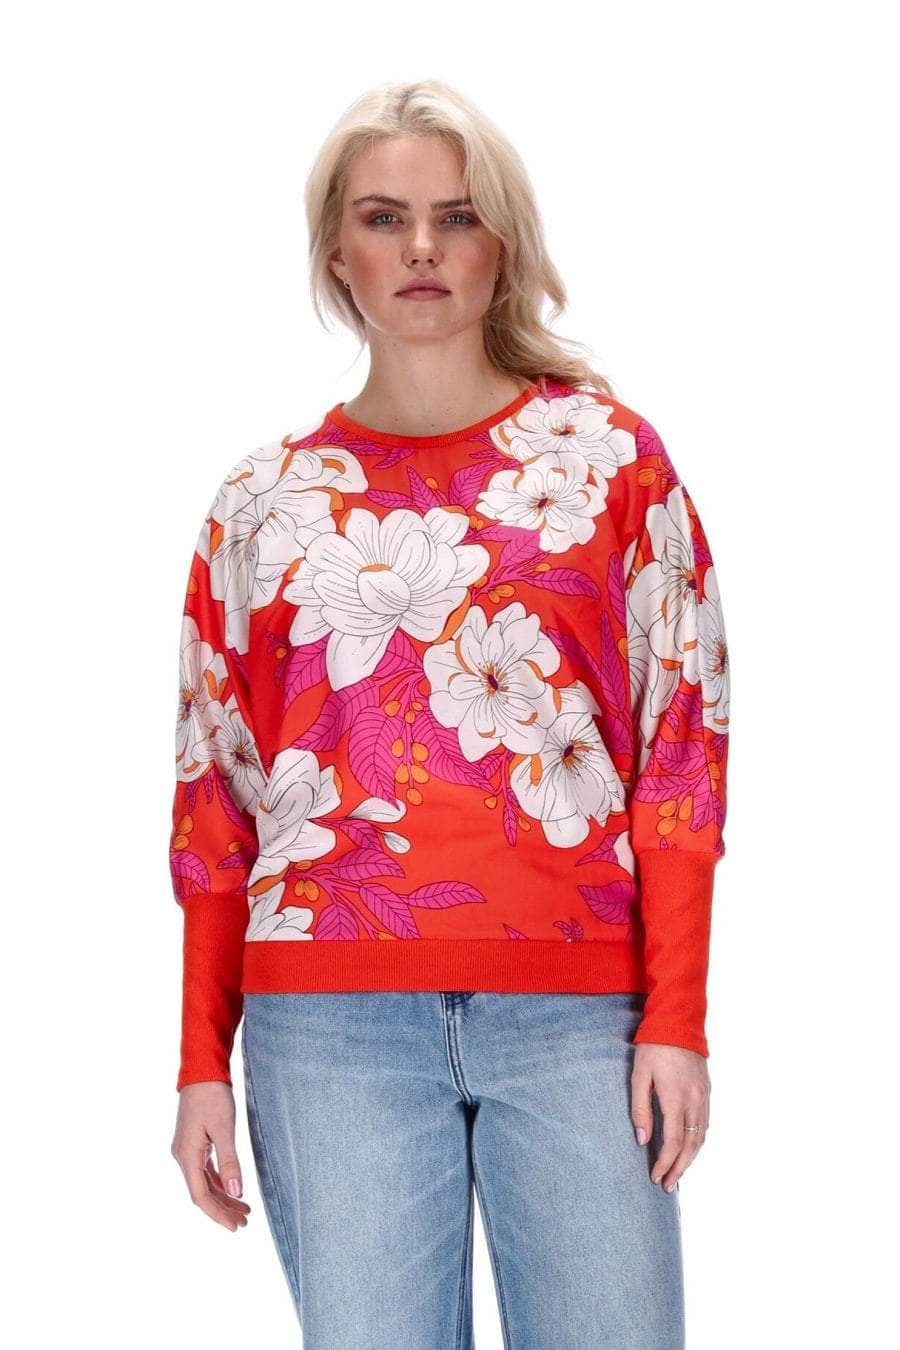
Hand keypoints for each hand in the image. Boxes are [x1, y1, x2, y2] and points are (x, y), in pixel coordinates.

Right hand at [171, 1081, 251, 1230]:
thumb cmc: (213, 1096)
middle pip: (202, 1192)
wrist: (202, 1071)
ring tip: (244, 1210)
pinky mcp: (194, 1143)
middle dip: (223, 1209)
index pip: (200, 1196)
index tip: (235, 1226)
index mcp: (187, 1156)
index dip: (218, 1214)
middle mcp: (183, 1156)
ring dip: (223, 1196)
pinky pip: (205, 1170)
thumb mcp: (224, 1128)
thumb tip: (237, 1192)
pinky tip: (233, 1188)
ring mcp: (187, 1150)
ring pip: (204, 1182)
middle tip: (245, 1222)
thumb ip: (230, 1161)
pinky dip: (219, 1181)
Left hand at [630, 1043, 709, 1191]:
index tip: (656, 1177)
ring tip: (678, 1173)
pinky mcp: (707, 1091)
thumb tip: (642, 1139)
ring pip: (702, 1137)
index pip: (673, 1142)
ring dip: (690, 1159)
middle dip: (679, 1169)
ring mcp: (704, 1097)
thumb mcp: (639, 1075)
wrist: (679, 1022)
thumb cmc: (654, 1048)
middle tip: (667, 1185)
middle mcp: (694, 1101)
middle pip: (691, 1146)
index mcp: (676, 1098)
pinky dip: (698, 1142)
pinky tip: (690, 1149)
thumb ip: (639, 1108)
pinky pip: (706, 1124)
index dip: (665, 1163)